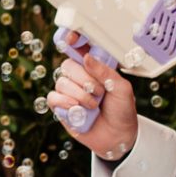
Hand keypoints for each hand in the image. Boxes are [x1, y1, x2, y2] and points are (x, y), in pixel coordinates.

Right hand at [43, 33, 139, 161]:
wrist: (118, 138)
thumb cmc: (122, 111)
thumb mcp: (122, 89)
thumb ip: (105, 72)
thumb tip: (86, 58)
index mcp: (94, 68)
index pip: (79, 49)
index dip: (72, 40)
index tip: (70, 39)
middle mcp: (79, 77)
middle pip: (68, 65)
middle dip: (84, 80)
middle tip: (99, 92)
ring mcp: (68, 91)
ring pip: (61, 82)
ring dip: (80, 95)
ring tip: (93, 106)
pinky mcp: (60, 106)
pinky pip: (53, 97)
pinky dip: (65, 103)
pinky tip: (77, 110)